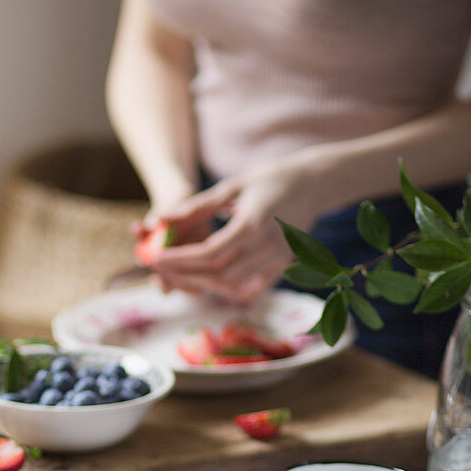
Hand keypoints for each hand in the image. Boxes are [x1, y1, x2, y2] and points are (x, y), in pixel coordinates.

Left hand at [150, 156, 325, 304]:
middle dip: (186, 276)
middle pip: (219, 275)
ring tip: (181, 274)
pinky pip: (251, 289)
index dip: (181, 260)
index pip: (210, 253)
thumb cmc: (268, 180)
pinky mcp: (282, 267)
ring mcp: (277, 260)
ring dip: (203, 285)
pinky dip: (227, 290)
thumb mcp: (231, 187)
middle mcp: (266, 247)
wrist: (312, 185)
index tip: (157, 259)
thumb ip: (196, 207)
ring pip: (233, 287)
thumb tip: (161, 220)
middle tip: (162, 270)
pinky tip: (208, 280)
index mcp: (252, 224)